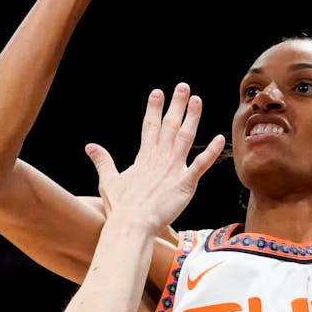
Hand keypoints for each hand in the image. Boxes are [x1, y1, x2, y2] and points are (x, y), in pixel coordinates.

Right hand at [85, 83, 225, 232]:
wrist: (132, 225)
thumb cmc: (120, 207)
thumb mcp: (108, 181)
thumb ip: (102, 161)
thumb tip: (90, 147)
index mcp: (143, 157)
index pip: (149, 126)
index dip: (154, 108)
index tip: (158, 92)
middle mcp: (159, 158)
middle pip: (169, 125)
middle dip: (176, 105)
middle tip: (183, 87)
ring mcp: (173, 169)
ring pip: (186, 138)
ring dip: (192, 118)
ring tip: (197, 100)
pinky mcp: (185, 183)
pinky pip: (201, 165)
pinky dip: (212, 152)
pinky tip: (221, 138)